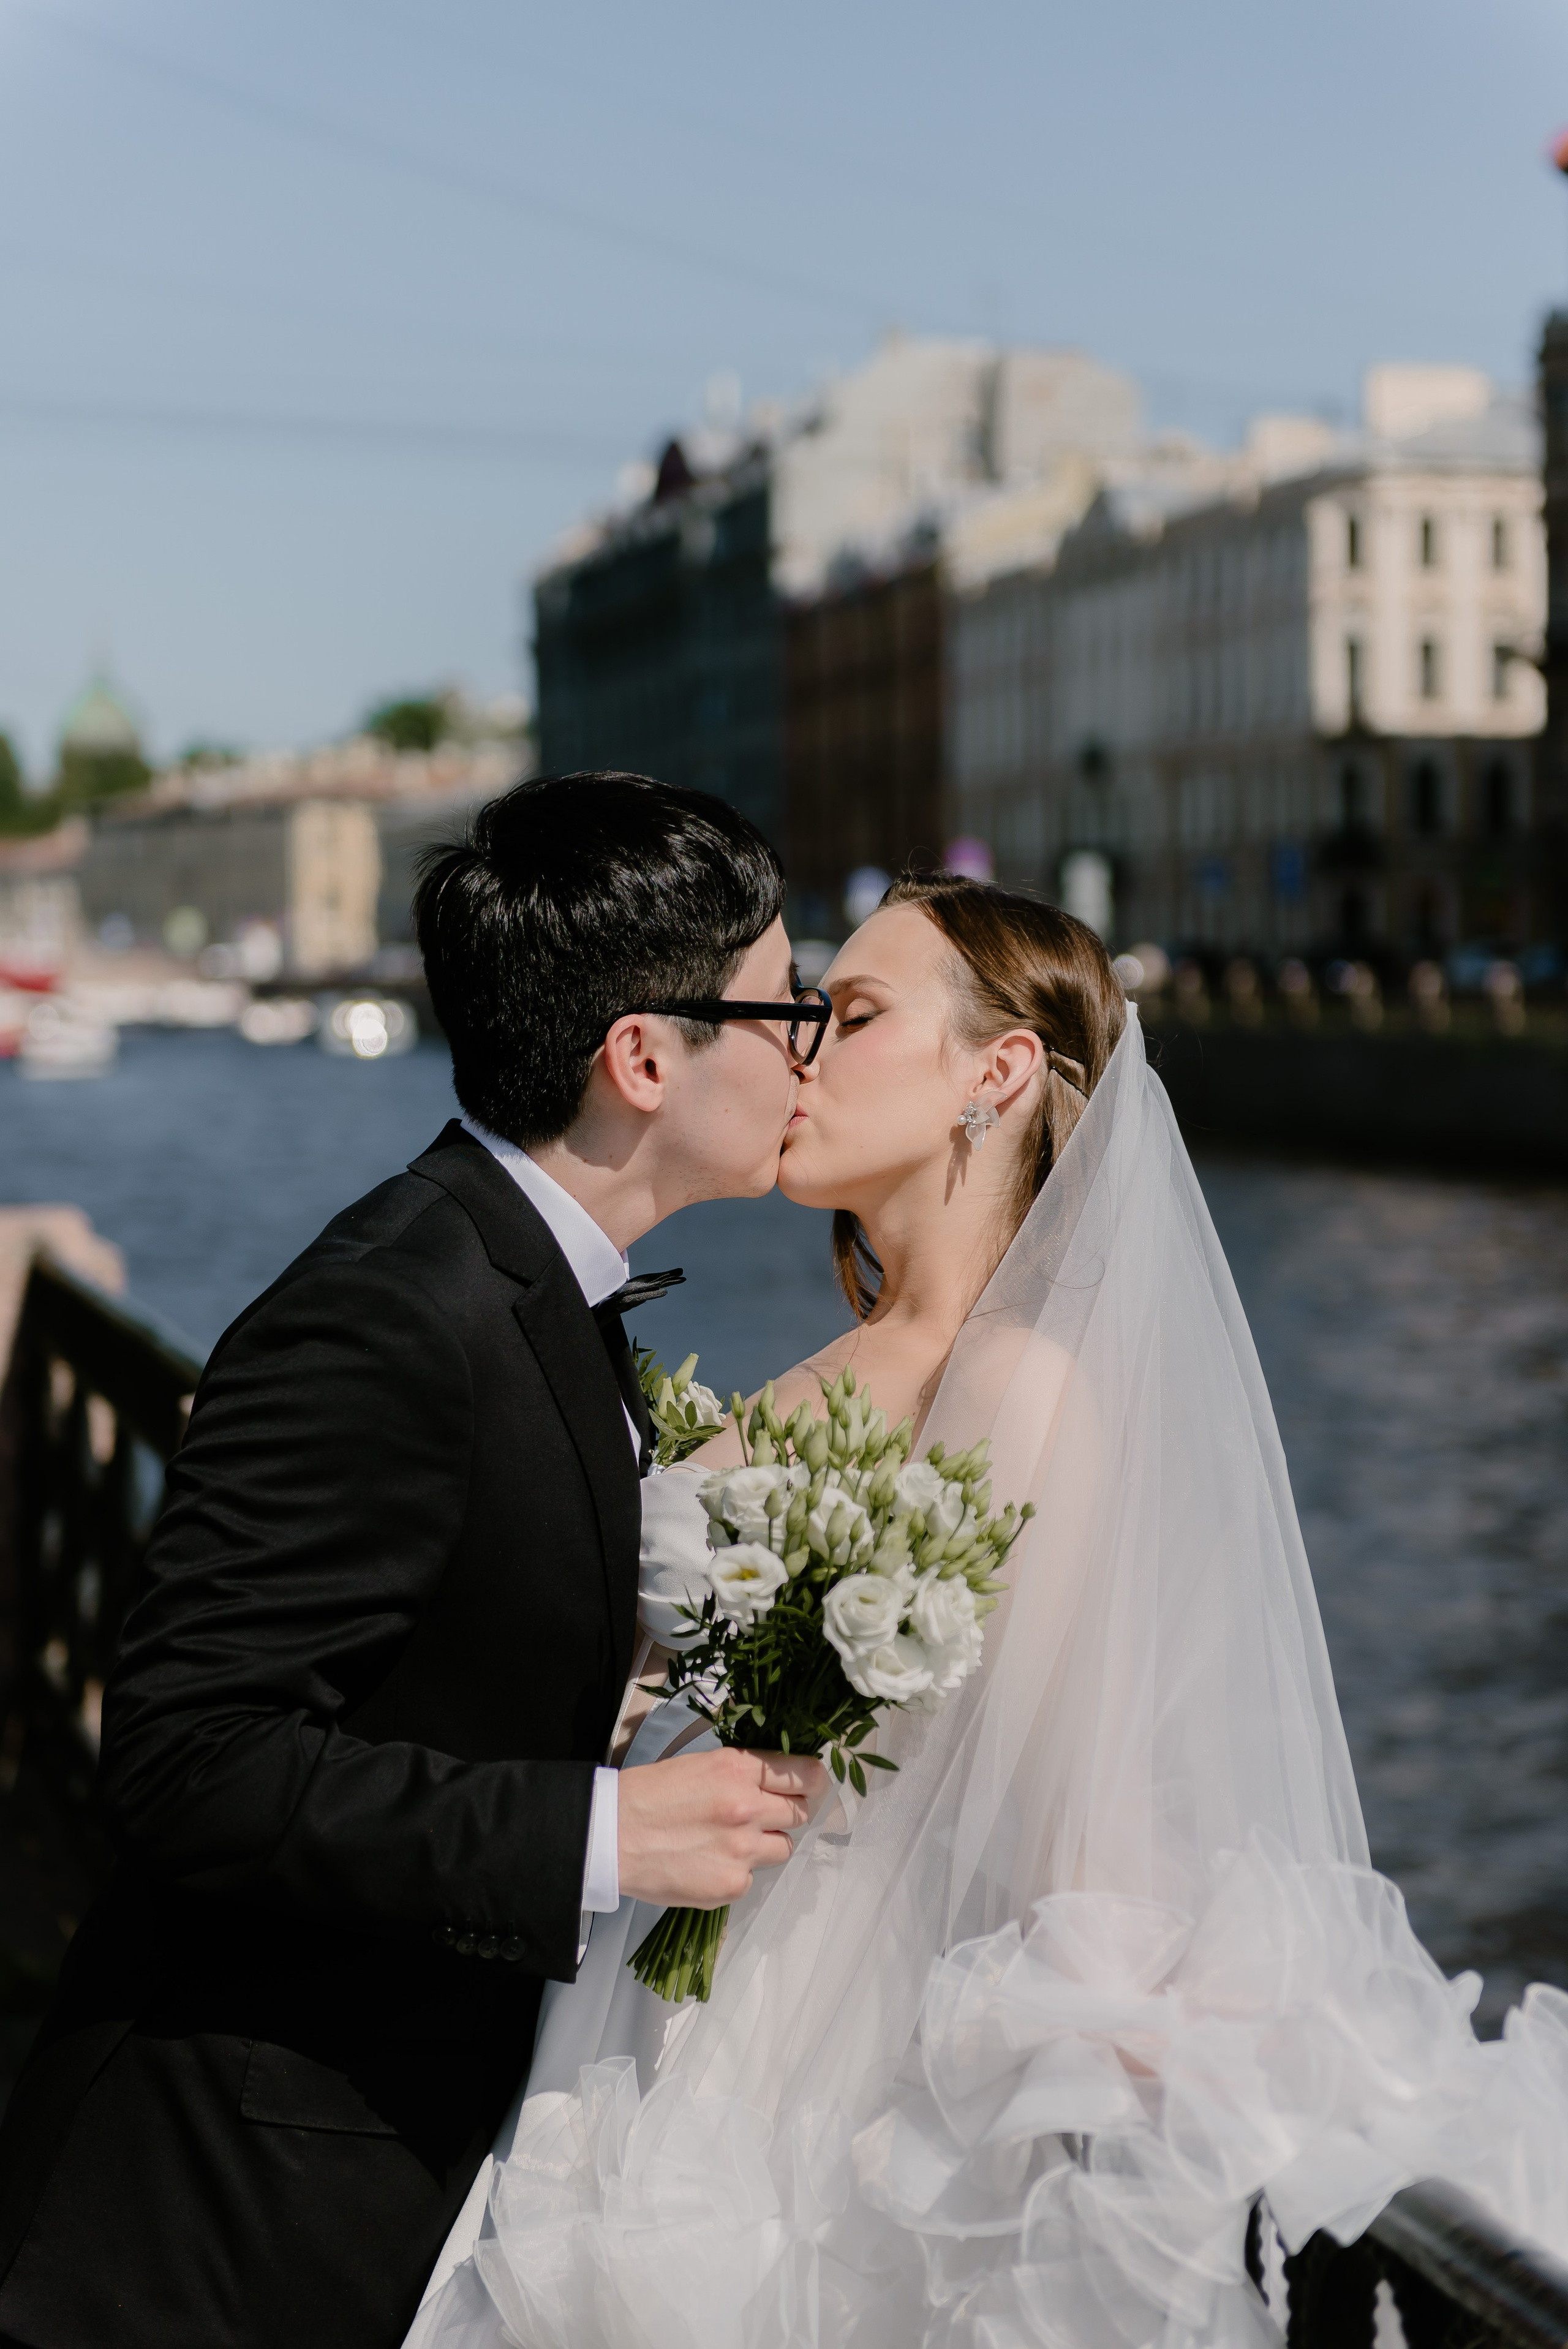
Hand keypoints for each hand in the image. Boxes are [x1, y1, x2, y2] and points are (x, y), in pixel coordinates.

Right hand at [617, 1747, 824, 1910]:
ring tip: (729, 1841)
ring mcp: (742, 1850)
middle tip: (763, 1814)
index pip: (804, 1773)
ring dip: (765, 1844)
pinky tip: (707, 1863)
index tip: (812, 1785)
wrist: (612, 1835)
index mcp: (738, 1770)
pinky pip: (751, 1878)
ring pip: (782, 1848)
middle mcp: (748, 1808)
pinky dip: (736, 1872)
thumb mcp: (700, 1765)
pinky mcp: (731, 1884)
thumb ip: (742, 1774)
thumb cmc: (649, 1794)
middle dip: (787, 1812)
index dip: (812, 1780)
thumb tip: (776, 1783)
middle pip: (799, 1812)